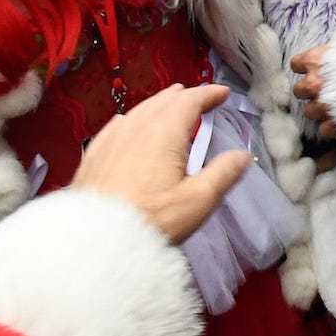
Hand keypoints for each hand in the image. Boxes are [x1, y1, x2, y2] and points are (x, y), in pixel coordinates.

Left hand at [68, 82, 249, 244]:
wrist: (96, 241)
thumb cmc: (152, 219)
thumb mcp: (197, 201)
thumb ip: (222, 174)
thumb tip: (242, 155)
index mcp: (165, 132)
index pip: (190, 101)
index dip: (209, 94)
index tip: (223, 93)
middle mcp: (137, 127)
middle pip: (163, 101)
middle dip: (185, 96)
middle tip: (199, 98)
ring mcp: (111, 139)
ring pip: (139, 110)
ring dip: (159, 104)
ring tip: (169, 105)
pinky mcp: (93, 155)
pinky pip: (116, 125)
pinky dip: (132, 117)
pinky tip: (126, 122)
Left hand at [290, 46, 335, 137]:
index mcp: (317, 60)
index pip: (296, 64)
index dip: (307, 66)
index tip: (316, 68)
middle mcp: (315, 83)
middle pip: (300, 90)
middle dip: (312, 91)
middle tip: (328, 88)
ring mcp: (324, 105)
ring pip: (310, 112)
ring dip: (321, 109)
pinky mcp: (335, 124)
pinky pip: (324, 130)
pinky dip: (333, 126)